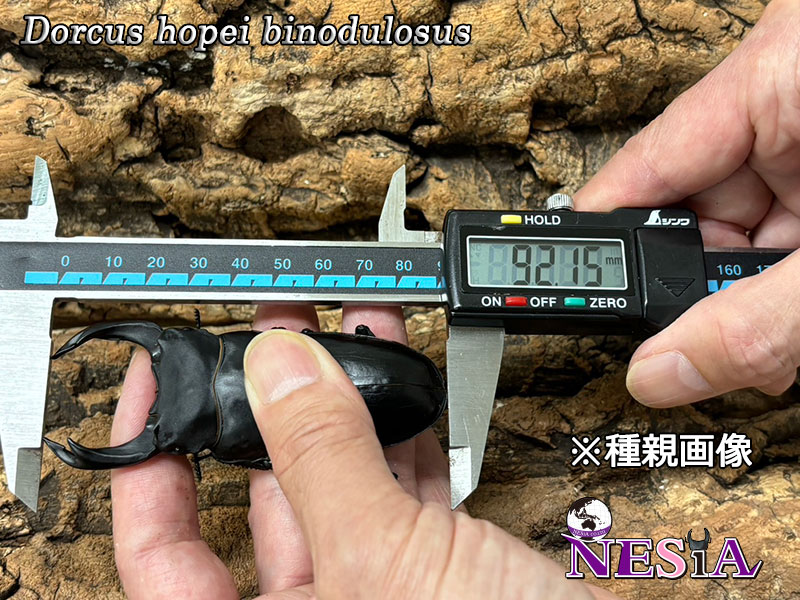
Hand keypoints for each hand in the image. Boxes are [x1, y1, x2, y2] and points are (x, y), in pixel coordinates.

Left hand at [110, 304, 613, 598]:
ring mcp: (379, 590)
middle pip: (259, 494)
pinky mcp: (438, 569)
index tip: (157, 385)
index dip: (146, 462)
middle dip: (265, 402)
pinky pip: (401, 487)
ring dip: (342, 401)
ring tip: (339, 328)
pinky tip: (400, 381)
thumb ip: (323, 460)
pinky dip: (402, 429)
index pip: (161, 550)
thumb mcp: (388, 564)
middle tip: (268, 331)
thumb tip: (276, 368)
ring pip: (339, 480)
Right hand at [574, 0, 799, 407]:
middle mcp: (792, 106)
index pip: (651, 162)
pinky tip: (796, 326)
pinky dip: (792, 298)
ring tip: (781, 335)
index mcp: (781, 74)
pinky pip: (791, 251)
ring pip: (749, 244)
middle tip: (702, 349)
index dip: (605, 235)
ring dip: (759, 304)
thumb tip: (664, 371)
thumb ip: (762, 319)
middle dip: (702, 291)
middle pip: (698, 215)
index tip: (570, 294)